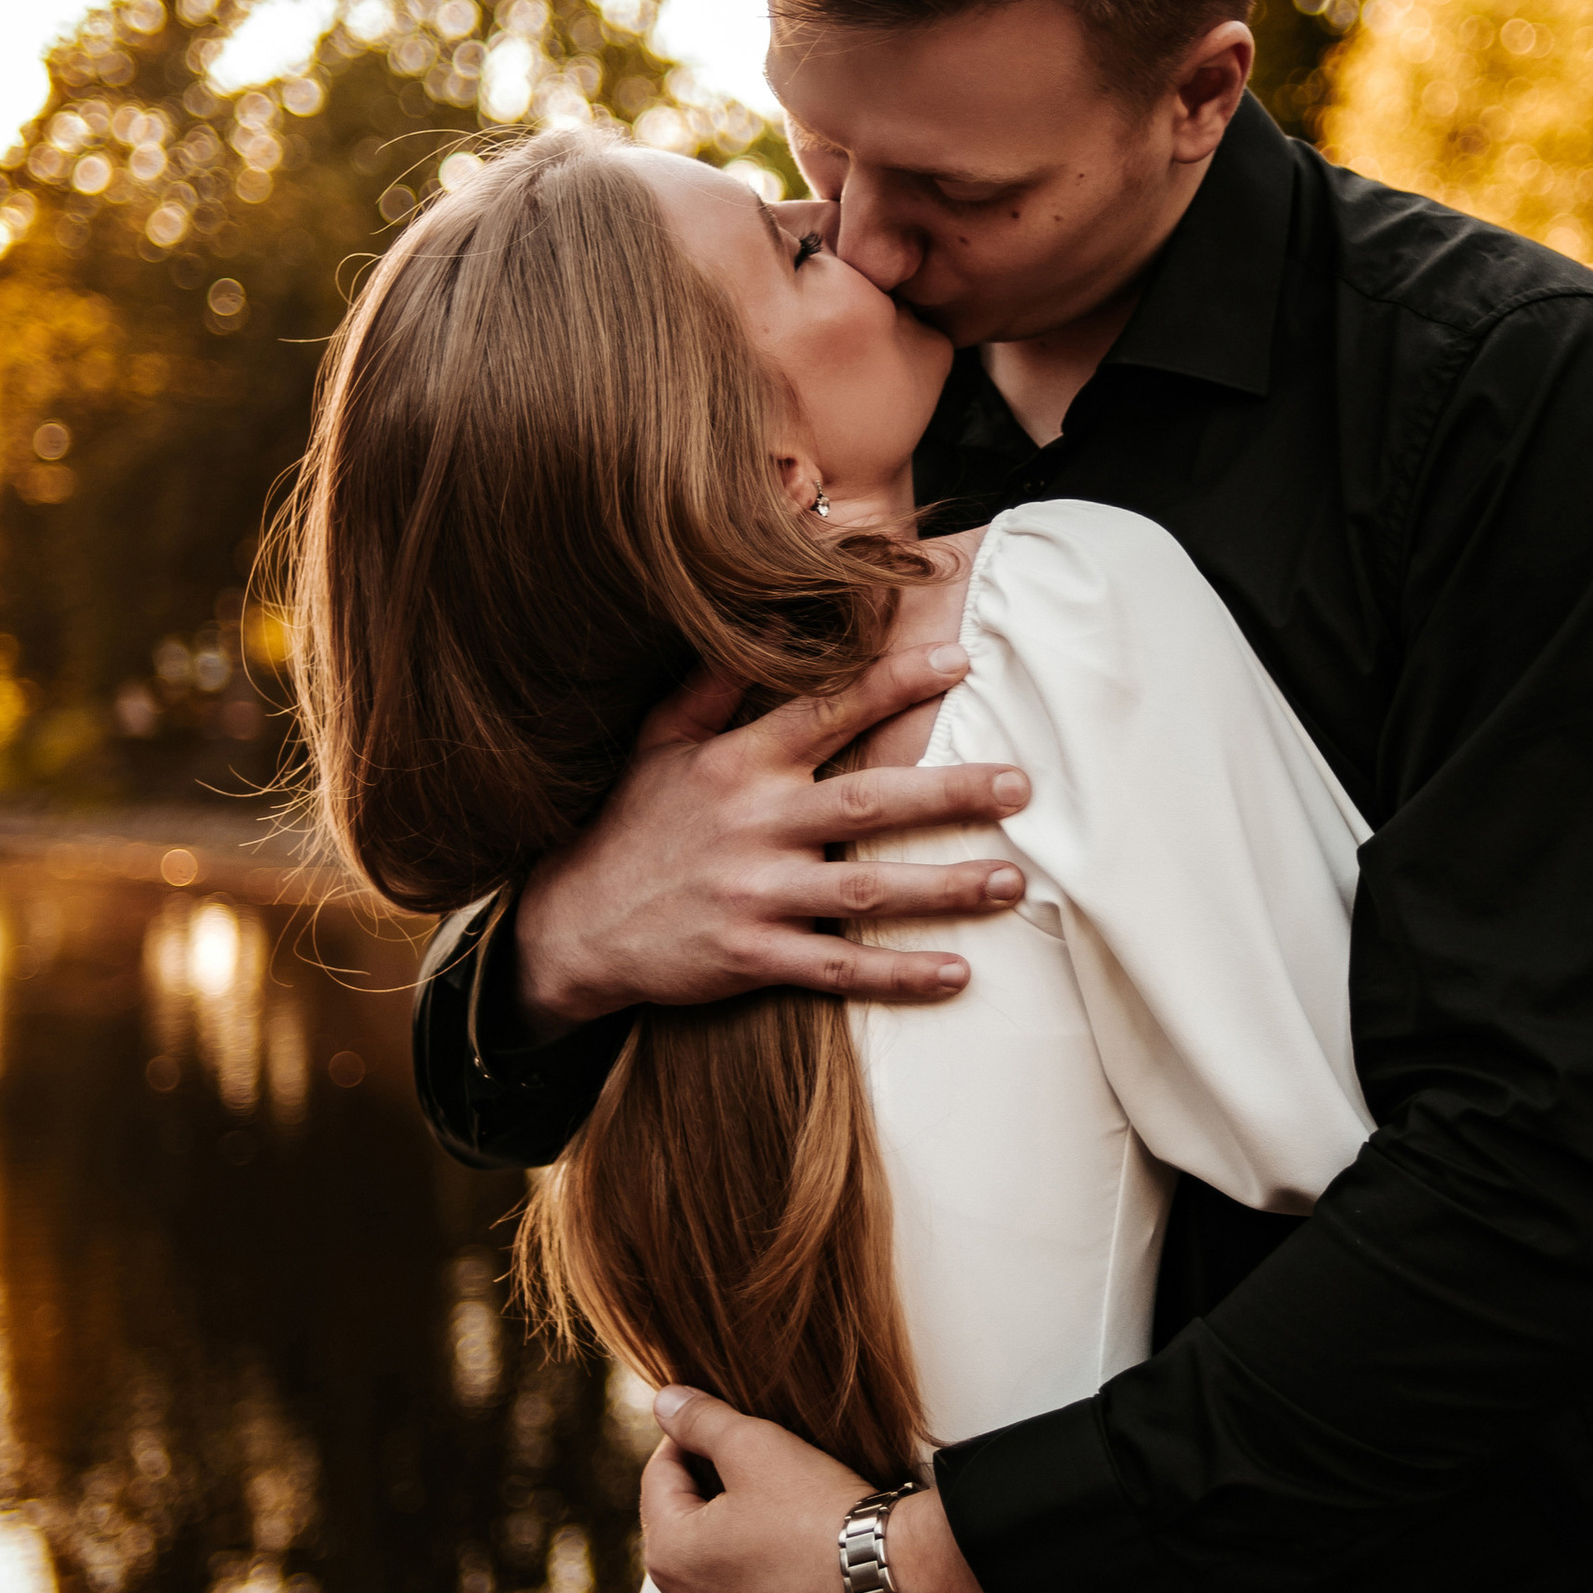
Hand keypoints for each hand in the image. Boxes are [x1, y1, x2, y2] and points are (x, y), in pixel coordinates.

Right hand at [509, 652, 1031, 1031]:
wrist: (571, 926)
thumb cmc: (630, 825)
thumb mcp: (658, 743)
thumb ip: (713, 684)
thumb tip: (761, 618)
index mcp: (738, 762)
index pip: (827, 710)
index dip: (895, 683)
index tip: (960, 661)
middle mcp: (754, 824)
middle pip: (868, 803)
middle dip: (949, 791)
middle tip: (1020, 787)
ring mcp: (754, 895)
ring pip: (866, 891)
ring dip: (943, 888)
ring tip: (1011, 883)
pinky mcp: (751, 957)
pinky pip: (838, 968)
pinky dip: (899, 975)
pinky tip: (958, 973)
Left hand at [641, 1388, 1010, 1592]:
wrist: (903, 1592)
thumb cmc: (827, 1517)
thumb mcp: (759, 1447)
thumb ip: (701, 1421)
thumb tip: (663, 1402)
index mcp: (671, 1556)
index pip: (660, 1481)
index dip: (689, 1444)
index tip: (721, 1433)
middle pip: (687, 1540)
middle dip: (713, 1507)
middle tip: (765, 1482)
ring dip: (738, 1563)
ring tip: (790, 1536)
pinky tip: (804, 1587)